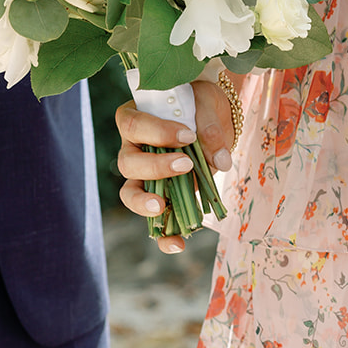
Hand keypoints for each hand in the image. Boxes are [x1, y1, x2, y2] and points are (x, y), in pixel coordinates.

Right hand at [116, 79, 235, 254]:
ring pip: (131, 193)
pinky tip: (178, 244)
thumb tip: (220, 161)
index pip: (132, 125)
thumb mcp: (206, 102)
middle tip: (186, 165)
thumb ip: (209, 125)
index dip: (156, 132)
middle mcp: (133, 149)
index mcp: (135, 120)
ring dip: (146, 203)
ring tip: (162, 207)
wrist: (211, 121)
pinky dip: (164, 236)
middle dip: (155, 167)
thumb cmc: (200, 105)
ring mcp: (144, 177)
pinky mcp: (162, 198)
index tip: (187, 134)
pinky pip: (156, 222)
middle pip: (128, 163)